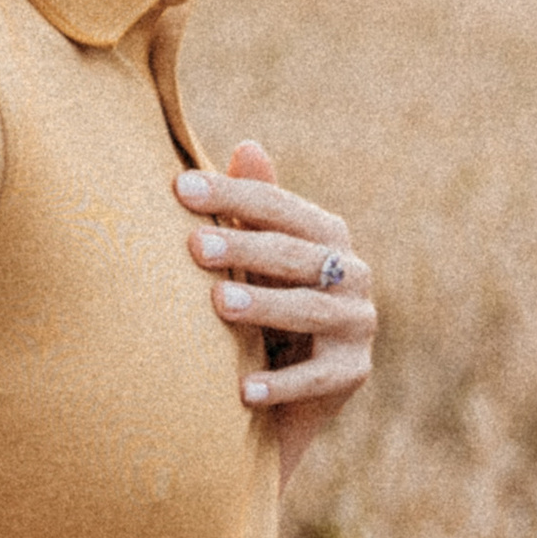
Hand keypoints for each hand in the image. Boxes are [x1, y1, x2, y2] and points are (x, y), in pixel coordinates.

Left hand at [179, 139, 375, 484]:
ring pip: (310, 311)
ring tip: (218, 305)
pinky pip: (317, 379)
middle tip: (195, 246)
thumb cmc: (265, 306)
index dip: (232, 193)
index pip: (280, 207)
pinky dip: (281, 384)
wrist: (289, 394)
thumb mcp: (256, 256)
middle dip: (245, 247)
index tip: (179, 188)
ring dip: (264, 306)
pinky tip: (242, 390)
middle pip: (296, 254)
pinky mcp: (353, 373)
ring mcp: (356, 324)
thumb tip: (247, 143)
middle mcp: (351, 273)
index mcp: (326, 235)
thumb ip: (253, 207)